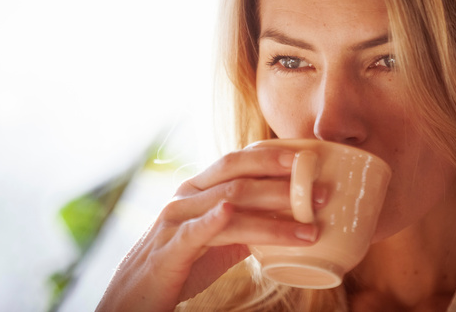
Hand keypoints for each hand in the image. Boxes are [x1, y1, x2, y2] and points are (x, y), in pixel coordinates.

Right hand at [97, 145, 321, 311]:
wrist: (133, 297)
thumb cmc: (180, 264)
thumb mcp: (217, 238)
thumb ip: (246, 223)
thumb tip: (289, 217)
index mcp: (198, 188)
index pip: (238, 160)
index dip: (273, 156)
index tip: (309, 158)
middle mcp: (186, 195)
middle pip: (238, 174)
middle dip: (283, 180)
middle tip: (322, 192)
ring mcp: (176, 219)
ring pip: (230, 203)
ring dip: (274, 214)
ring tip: (309, 226)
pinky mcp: (170, 248)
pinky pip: (198, 231)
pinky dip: (218, 220)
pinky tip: (235, 215)